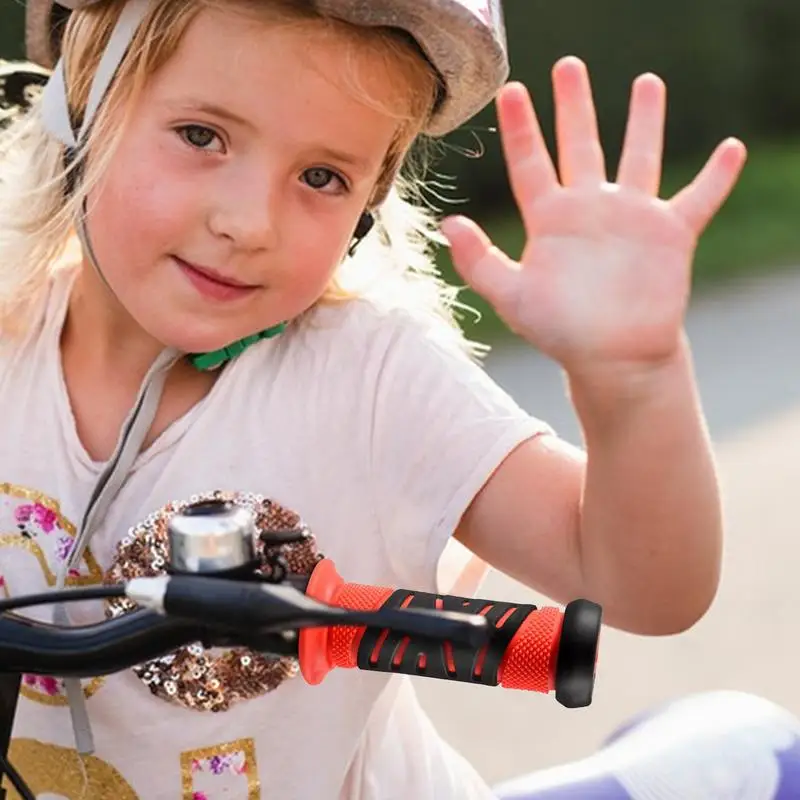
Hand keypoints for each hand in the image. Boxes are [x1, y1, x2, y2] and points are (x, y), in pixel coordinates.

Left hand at [441, 57, 746, 375]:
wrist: (612, 358)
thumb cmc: (561, 331)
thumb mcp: (512, 297)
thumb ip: (479, 262)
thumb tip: (448, 223)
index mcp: (550, 219)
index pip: (530, 163)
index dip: (521, 128)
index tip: (511, 90)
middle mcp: (590, 209)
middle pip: (582, 145)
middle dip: (575, 106)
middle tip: (568, 66)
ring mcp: (631, 217)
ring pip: (639, 156)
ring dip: (645, 121)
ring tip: (648, 81)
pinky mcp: (670, 234)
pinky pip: (699, 197)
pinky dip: (717, 175)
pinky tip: (731, 148)